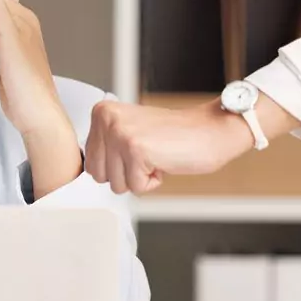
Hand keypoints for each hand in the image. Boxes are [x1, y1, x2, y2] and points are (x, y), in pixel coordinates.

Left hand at [85, 99, 253, 193]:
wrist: (211, 130)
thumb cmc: (174, 136)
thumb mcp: (128, 131)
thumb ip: (105, 145)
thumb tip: (89, 170)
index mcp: (101, 112)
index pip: (90, 162)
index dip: (117, 166)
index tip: (138, 149)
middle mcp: (106, 119)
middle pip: (98, 176)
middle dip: (125, 174)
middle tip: (148, 154)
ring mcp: (120, 134)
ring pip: (116, 184)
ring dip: (139, 178)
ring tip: (156, 156)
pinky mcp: (136, 150)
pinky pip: (136, 187)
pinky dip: (152, 182)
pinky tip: (164, 161)